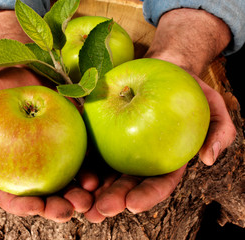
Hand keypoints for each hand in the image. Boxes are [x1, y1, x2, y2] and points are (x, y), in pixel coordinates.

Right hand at [0, 67, 97, 221]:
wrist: (32, 66)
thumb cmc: (1, 86)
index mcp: (8, 165)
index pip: (12, 195)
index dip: (22, 206)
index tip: (35, 207)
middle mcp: (33, 166)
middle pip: (45, 197)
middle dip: (56, 208)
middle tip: (68, 209)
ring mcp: (56, 156)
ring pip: (69, 185)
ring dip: (78, 198)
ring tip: (87, 199)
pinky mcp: (75, 144)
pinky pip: (85, 163)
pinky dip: (91, 174)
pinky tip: (96, 178)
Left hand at [82, 8, 235, 222]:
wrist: (163, 69)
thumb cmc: (189, 89)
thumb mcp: (214, 106)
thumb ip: (219, 132)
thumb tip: (208, 159)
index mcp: (165, 159)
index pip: (158, 183)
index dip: (147, 195)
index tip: (133, 204)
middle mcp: (140, 158)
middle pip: (126, 183)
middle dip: (114, 199)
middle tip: (101, 209)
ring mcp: (119, 146)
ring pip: (104, 172)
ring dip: (92, 190)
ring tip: (81, 202)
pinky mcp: (103, 131)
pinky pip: (91, 148)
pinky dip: (82, 163)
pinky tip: (72, 173)